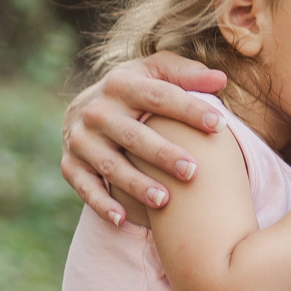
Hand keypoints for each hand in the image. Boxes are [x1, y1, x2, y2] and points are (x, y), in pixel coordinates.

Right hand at [61, 54, 228, 225]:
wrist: (84, 109)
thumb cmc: (135, 91)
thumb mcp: (155, 72)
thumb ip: (187, 73)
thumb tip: (220, 79)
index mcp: (121, 84)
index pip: (159, 96)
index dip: (189, 110)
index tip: (219, 125)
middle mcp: (97, 112)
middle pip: (133, 135)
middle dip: (162, 154)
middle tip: (192, 171)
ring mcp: (81, 140)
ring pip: (110, 166)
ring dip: (136, 184)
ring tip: (165, 200)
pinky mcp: (70, 165)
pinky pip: (86, 187)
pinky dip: (101, 204)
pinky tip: (123, 218)